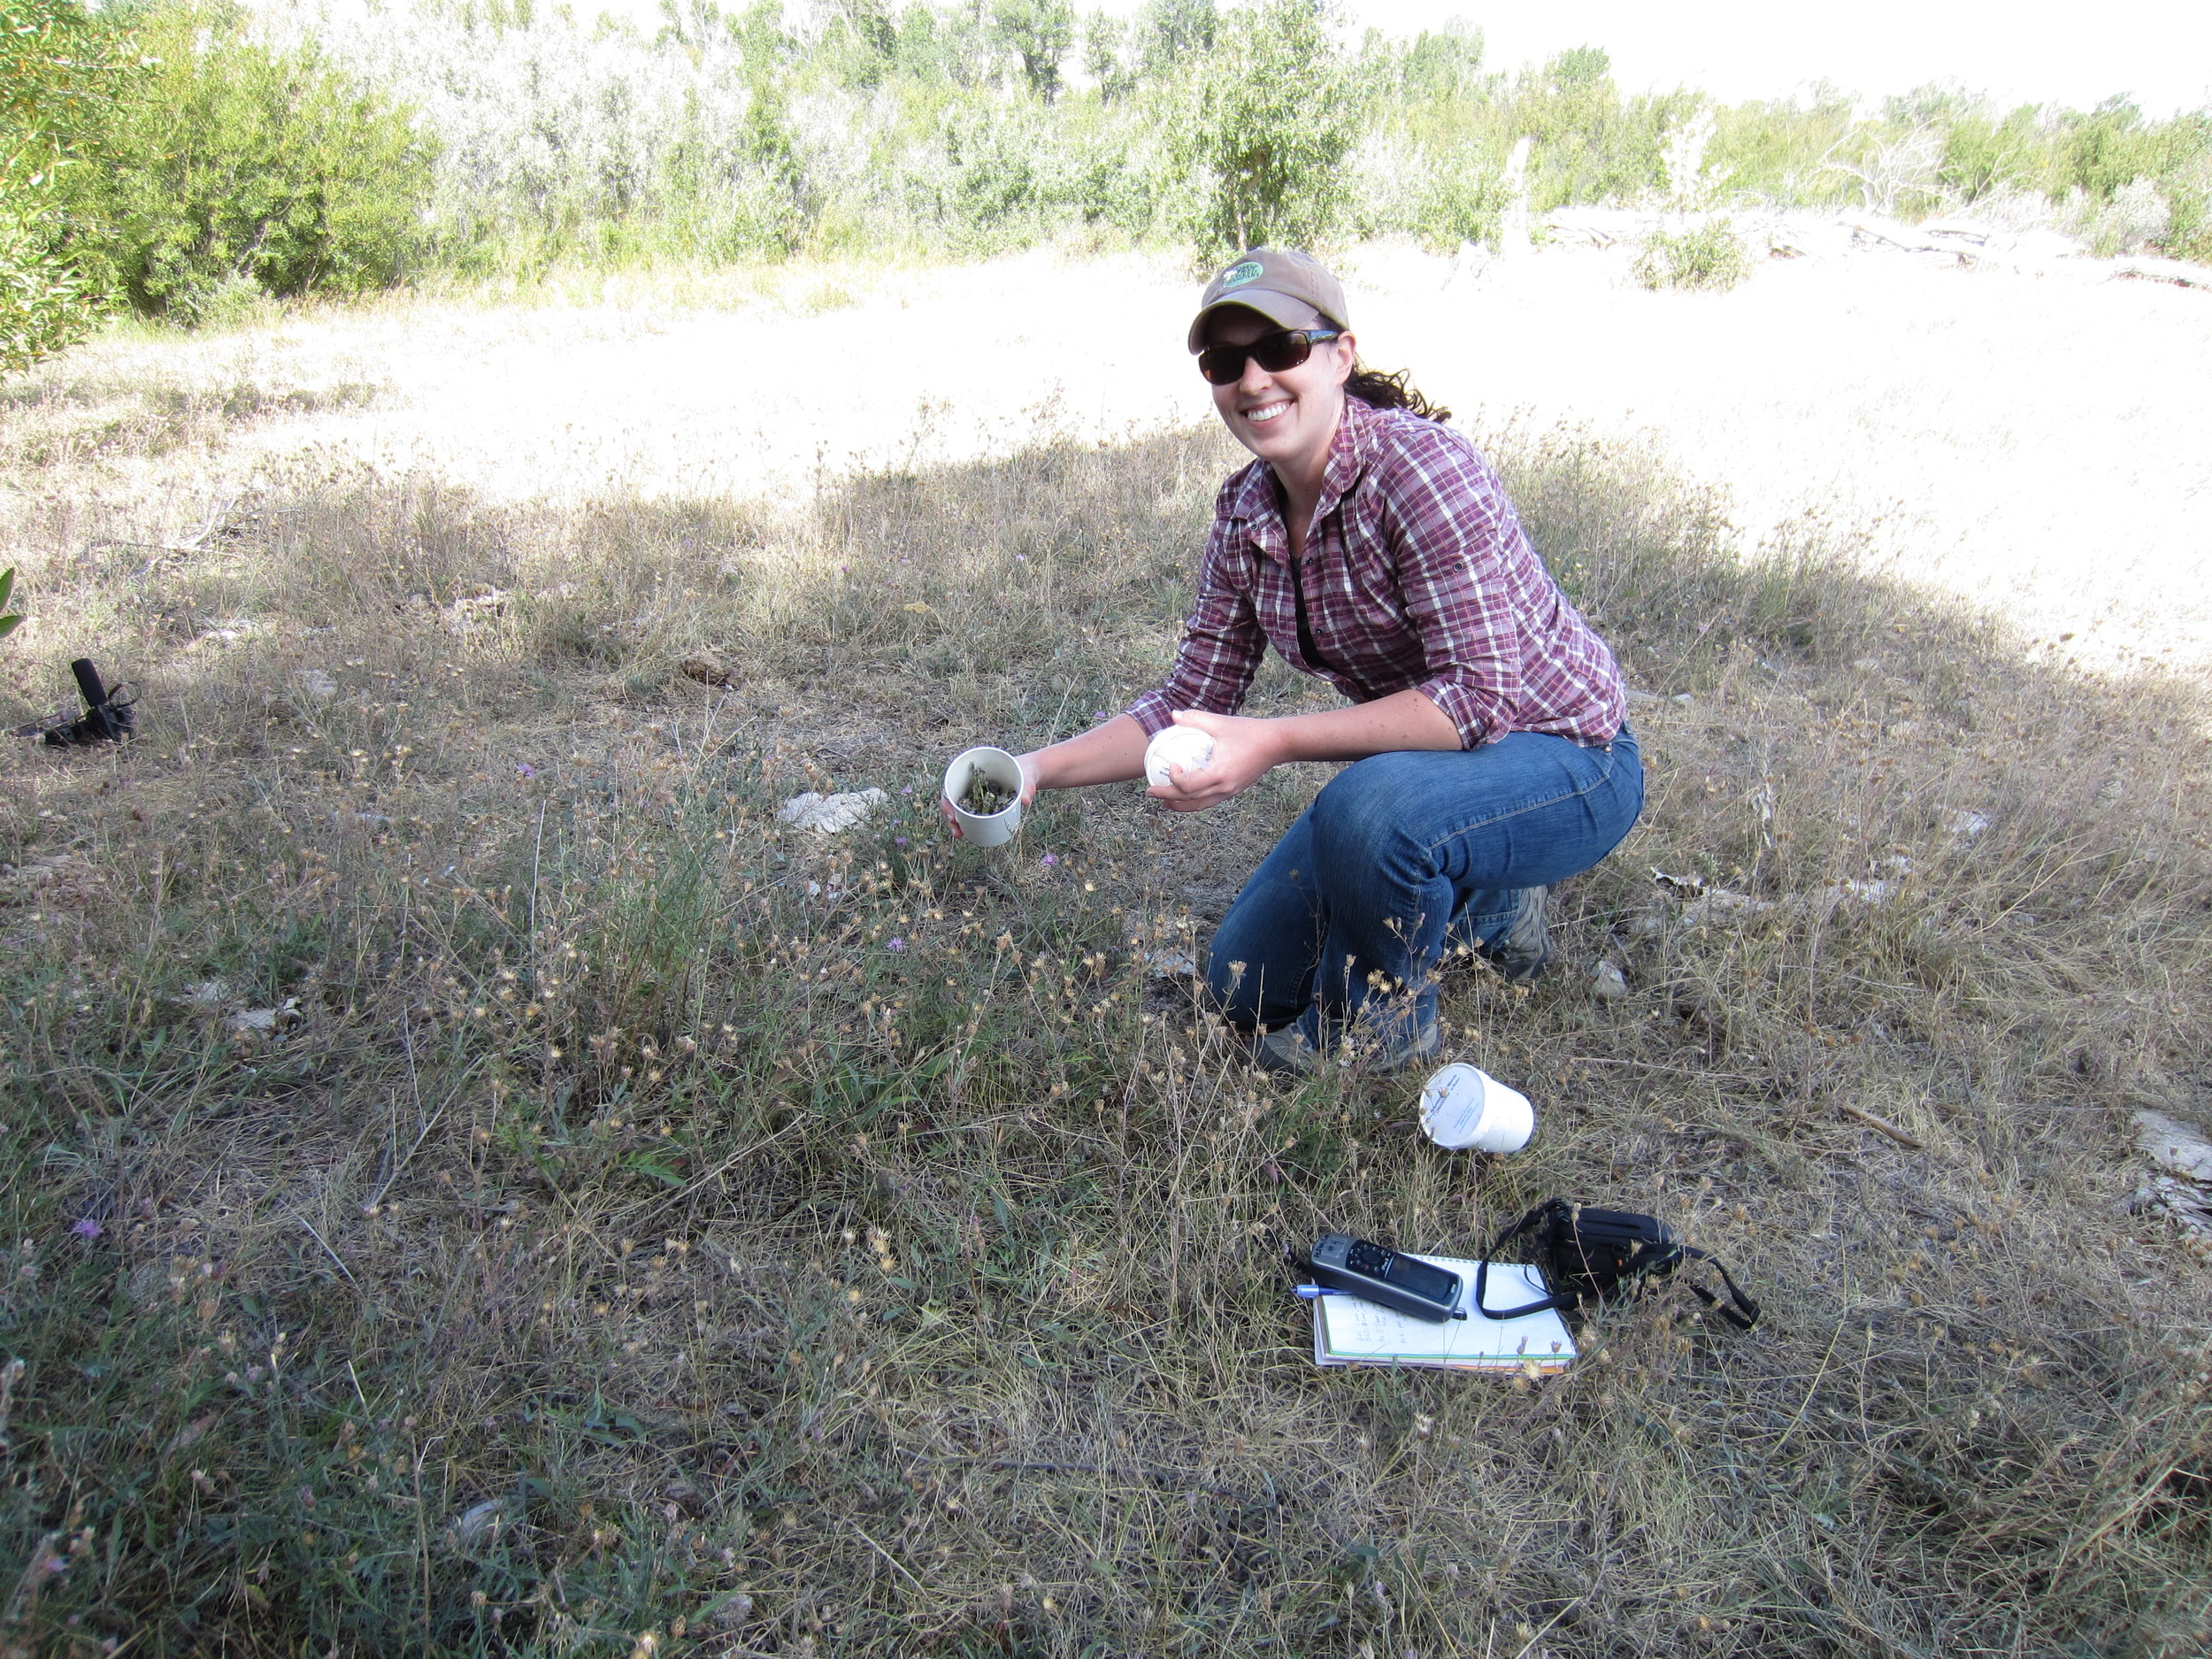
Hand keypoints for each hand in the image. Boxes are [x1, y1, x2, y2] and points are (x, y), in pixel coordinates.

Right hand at [940, 751, 1040, 838]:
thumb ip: (1027, 787)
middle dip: (950, 815)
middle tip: (956, 829)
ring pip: (961, 808)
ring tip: (959, 834)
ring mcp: (979, 794)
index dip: (948, 799)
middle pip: (954, 799)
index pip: (953, 784)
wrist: (1030, 772)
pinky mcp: (986, 803)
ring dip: (956, 822)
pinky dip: (967, 823)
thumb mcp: (1027, 777)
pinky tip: (966, 833)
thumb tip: (1024, 801)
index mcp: (977, 772)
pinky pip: (972, 813)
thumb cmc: (1026, 770)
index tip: (951, 813)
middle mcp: (974, 783)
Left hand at [1146, 710, 1279, 812]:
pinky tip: (1185, 795)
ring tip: (1164, 801)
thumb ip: (1196, 719)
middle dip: (1167, 797)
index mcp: (1219, 774)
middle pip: (1189, 801)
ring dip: (1179, 805)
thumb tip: (1173, 714)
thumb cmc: (1250, 732)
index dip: (1173, 779)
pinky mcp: (1233, 790)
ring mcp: (1229, 792)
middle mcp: (1224, 788)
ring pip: (1199, 806)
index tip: (1170, 764)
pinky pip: (1209, 802)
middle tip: (1149, 792)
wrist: (1277, 744)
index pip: (1188, 786)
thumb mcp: (1222, 723)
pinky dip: (1194, 802)